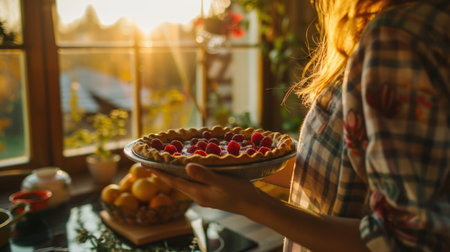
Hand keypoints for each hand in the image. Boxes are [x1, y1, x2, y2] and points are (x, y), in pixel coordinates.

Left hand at [146, 163, 264, 214]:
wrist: (253, 204)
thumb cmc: (238, 193)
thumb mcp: (221, 182)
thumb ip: (204, 175)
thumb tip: (186, 167)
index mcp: (197, 193)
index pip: (174, 182)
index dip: (160, 173)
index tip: (146, 165)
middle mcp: (198, 195)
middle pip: (177, 183)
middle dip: (165, 173)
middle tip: (153, 162)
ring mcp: (205, 195)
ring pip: (186, 183)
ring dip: (176, 173)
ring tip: (168, 163)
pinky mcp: (212, 193)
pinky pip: (196, 182)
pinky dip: (189, 174)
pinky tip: (191, 168)